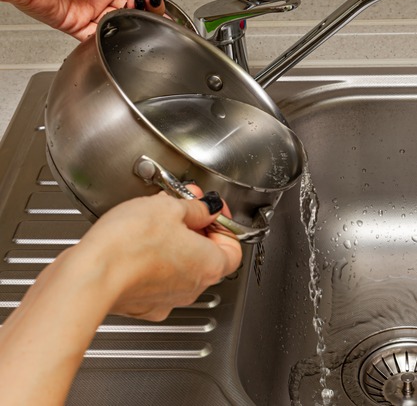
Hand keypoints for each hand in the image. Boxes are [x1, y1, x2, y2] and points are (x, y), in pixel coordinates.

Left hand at [0, 0, 164, 40]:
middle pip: (130, 8)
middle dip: (143, 10)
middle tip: (147, 7)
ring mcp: (88, 9)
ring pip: (118, 23)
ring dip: (130, 23)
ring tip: (134, 16)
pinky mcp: (75, 25)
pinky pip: (97, 37)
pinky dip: (110, 38)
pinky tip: (121, 33)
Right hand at [0, 189, 242, 403]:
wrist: (89, 277)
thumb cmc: (130, 245)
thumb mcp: (168, 208)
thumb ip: (195, 208)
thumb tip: (206, 208)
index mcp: (210, 266)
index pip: (233, 246)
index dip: (223, 223)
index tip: (210, 208)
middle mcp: (192, 288)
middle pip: (205, 255)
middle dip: (194, 227)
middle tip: (179, 206)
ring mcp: (166, 299)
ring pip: (178, 266)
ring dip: (171, 242)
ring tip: (153, 220)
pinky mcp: (140, 303)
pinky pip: (153, 279)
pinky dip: (149, 260)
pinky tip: (135, 242)